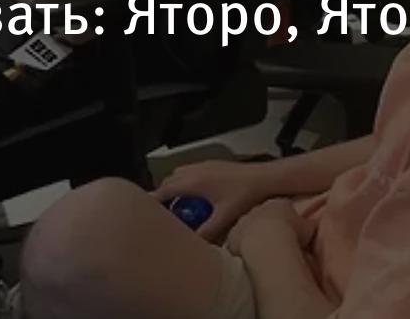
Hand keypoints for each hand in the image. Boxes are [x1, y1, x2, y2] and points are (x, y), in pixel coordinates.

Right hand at [153, 160, 273, 242]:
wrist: (266, 177)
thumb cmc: (247, 194)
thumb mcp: (224, 218)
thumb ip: (206, 233)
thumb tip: (193, 245)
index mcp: (194, 181)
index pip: (164, 190)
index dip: (152, 200)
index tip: (144, 209)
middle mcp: (196, 170)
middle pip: (168, 181)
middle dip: (162, 195)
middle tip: (161, 211)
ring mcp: (204, 165)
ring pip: (179, 174)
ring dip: (174, 187)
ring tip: (177, 205)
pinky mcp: (213, 164)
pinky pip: (190, 172)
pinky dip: (186, 182)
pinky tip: (196, 196)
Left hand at [226, 199, 313, 256]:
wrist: (266, 242)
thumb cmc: (292, 234)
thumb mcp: (309, 229)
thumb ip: (309, 226)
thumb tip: (313, 228)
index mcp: (278, 204)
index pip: (283, 208)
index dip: (287, 220)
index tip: (290, 231)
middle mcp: (258, 208)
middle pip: (263, 216)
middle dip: (267, 226)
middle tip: (274, 241)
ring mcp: (243, 221)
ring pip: (248, 228)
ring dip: (253, 237)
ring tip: (261, 252)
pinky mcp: (232, 237)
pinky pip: (238, 242)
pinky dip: (242, 248)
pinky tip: (249, 258)